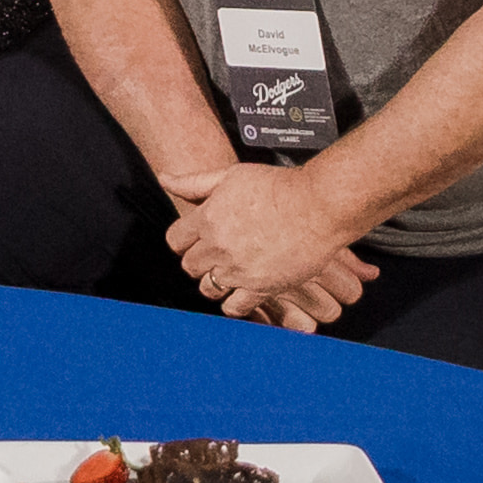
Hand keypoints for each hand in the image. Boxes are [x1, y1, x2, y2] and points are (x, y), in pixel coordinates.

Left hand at [166, 158, 363, 313]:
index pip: (175, 241)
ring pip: (208, 288)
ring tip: (229, 272)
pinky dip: (234, 303)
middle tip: (214, 255)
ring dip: (214, 281)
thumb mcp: (230, 175)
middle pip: (190, 266)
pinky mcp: (260, 288)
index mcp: (207, 219)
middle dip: (198, 261)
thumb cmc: (279, 187)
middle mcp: (218, 247)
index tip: (194, 240)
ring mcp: (238, 270)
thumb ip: (194, 182)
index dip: (184, 241)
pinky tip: (241, 293)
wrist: (317, 206)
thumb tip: (166, 179)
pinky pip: (234, 307)